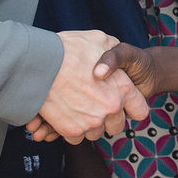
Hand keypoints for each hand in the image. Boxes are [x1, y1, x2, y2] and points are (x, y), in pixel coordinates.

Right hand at [31, 30, 148, 144]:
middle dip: (108, 118)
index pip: (140, 111)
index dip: (131, 107)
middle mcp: (110, 108)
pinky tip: (65, 113)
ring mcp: (91, 122)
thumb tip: (113, 59)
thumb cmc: (67, 49)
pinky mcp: (72, 130)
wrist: (37, 64)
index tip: (122, 105)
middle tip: (93, 104)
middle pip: (117, 126)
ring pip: (96, 132)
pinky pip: (77, 137)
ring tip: (77, 105)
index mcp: (122, 88)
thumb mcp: (98, 39)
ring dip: (89, 123)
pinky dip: (72, 128)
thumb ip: (112, 50)